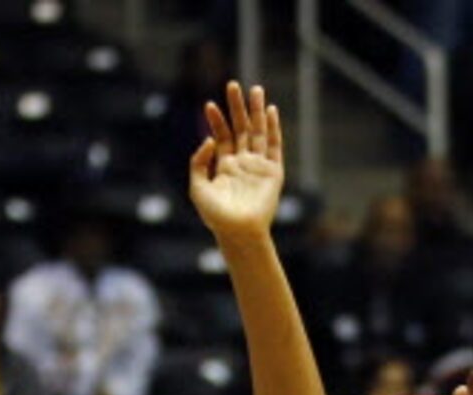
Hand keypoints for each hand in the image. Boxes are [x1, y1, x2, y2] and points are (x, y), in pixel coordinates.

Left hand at [187, 83, 286, 238]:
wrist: (238, 231)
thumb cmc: (216, 215)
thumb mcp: (197, 187)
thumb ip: (199, 162)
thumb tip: (209, 139)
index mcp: (225, 167)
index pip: (222, 136)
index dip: (217, 120)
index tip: (209, 105)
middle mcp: (243, 163)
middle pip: (241, 128)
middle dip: (237, 107)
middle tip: (232, 85)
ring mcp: (259, 166)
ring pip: (258, 132)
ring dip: (256, 111)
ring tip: (254, 89)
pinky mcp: (273, 171)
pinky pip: (274, 145)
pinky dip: (272, 128)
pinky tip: (270, 111)